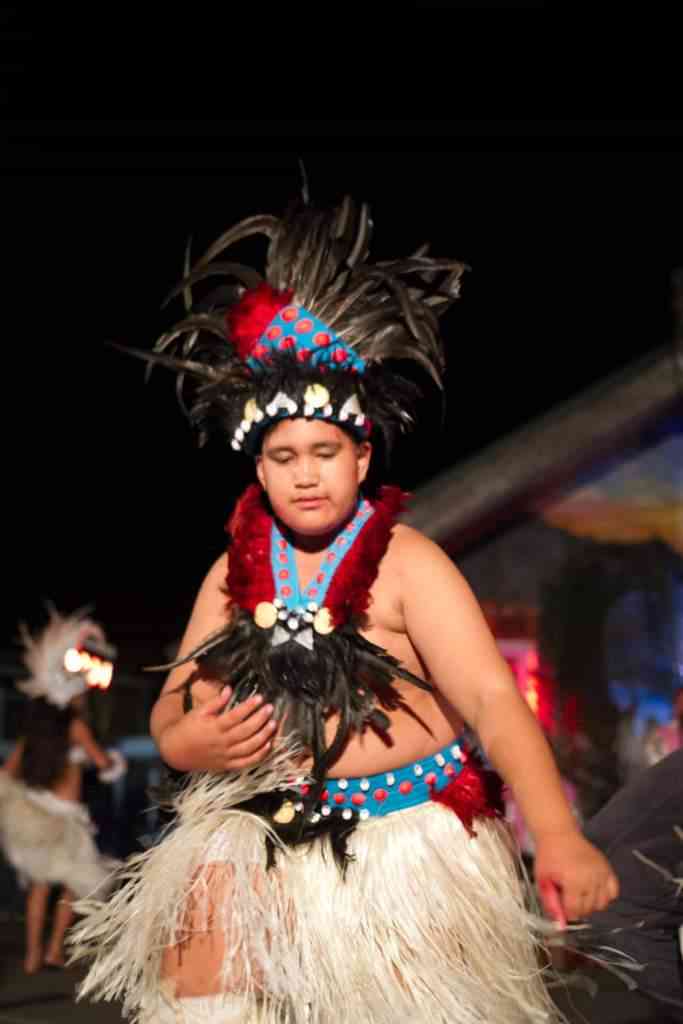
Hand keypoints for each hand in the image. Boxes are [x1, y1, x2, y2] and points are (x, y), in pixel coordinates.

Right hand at [158, 688, 276, 772]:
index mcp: (214, 727)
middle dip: (260, 719)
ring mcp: (226, 756)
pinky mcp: (227, 765)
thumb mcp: (198, 712)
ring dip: (263, 736)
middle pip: (246, 731)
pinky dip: (259, 755)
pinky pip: (246, 762)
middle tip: (270, 708)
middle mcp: (222, 742)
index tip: (260, 698)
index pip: (235, 716)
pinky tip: (268, 745)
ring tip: (273, 724)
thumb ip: (215, 702)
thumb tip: (229, 689)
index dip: (249, 707)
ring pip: (249, 747)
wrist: (175, 752)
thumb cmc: (187, 728)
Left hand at [534, 829, 618, 923]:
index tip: (560, 905)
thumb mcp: (543, 881)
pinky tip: (593, 890)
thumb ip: (551, 904)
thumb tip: (560, 925)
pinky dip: (605, 896)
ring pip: (602, 904)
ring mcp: (602, 873)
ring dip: (591, 904)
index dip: (566, 912)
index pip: (575, 912)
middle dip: (577, 909)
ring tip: (579, 893)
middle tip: (567, 897)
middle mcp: (591, 878)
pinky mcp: (608, 869)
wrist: (558, 834)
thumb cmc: (548, 856)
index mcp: (573, 881)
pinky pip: (613, 892)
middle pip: (588, 909)